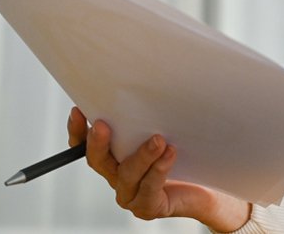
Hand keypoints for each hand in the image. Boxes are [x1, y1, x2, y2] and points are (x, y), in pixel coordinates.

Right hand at [67, 107, 250, 230]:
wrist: (205, 188)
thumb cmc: (181, 153)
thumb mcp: (162, 128)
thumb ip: (149, 114)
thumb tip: (148, 78)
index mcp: (112, 157)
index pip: (83, 146)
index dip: (77, 130)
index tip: (79, 109)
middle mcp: (117, 175)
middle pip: (98, 161)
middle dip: (98, 142)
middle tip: (103, 124)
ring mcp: (130, 194)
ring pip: (127, 174)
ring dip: (141, 155)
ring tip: (158, 139)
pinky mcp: (148, 206)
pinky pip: (150, 188)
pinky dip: (159, 170)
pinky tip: (170, 154)